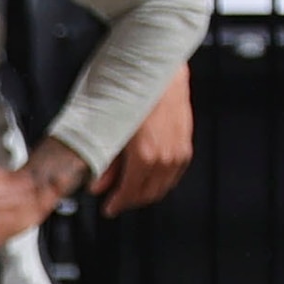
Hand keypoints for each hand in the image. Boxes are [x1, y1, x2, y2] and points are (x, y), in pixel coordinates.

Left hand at [100, 68, 194, 214]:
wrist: (160, 74)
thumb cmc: (133, 96)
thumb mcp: (110, 131)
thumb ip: (106, 162)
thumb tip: (97, 186)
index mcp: (145, 157)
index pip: (131, 193)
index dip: (118, 204)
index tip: (108, 209)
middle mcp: (166, 157)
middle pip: (148, 194)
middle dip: (130, 200)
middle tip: (116, 200)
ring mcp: (179, 151)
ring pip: (163, 186)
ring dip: (146, 192)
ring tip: (128, 189)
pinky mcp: (186, 144)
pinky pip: (174, 173)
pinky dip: (160, 180)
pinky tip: (147, 176)